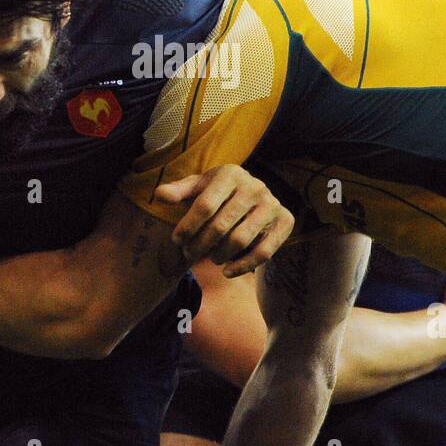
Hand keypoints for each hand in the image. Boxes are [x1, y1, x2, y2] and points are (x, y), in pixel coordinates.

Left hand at [155, 164, 294, 275]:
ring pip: (240, 240)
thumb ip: (179, 191)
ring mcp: (272, 203)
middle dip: (200, 245)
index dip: (187, 226)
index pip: (204, 205)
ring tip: (209, 259)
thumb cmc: (218, 194)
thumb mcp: (198, 188)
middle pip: (220, 225)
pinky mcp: (286, 221)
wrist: (254, 197)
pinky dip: (243, 266)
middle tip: (189, 255)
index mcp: (230, 173)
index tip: (176, 240)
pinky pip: (264, 252)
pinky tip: (227, 272)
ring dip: (219, 255)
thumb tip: (159, 195)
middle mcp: (254, 186)